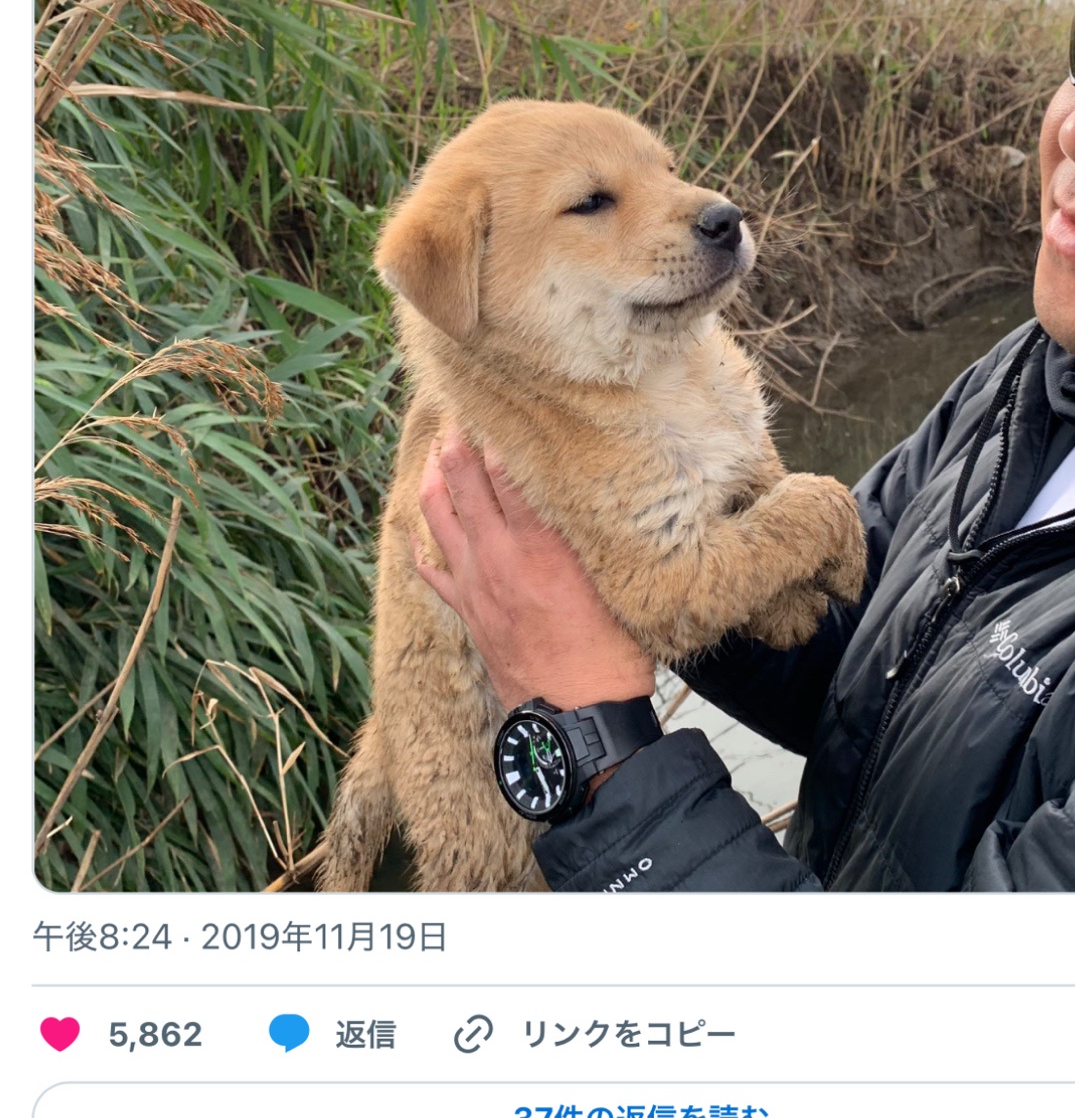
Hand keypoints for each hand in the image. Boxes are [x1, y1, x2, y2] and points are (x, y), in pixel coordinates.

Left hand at [414, 429, 655, 712]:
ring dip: (435, 478)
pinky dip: (423, 541)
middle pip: (464, 480)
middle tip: (459, 409)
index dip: (496, 430)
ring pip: (438, 516)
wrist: (577, 718)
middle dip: (458, 440)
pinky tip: (418, 527)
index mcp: (538, 545)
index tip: (495, 399)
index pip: (505, 470)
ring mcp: (474, 584)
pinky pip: (432, 569)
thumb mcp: (612, 581)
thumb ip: (588, 534)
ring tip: (439, 450)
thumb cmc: (610, 652)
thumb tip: (583, 494)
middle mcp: (497, 557)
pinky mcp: (467, 611)